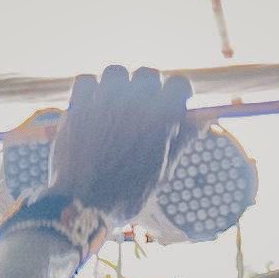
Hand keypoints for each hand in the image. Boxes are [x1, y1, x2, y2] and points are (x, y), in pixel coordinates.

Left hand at [44, 66, 190, 216]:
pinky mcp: (77, 105)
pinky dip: (91, 90)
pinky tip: (93, 107)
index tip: (172, 104)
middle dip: (149, 89)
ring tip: (115, 107)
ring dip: (119, 85)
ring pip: (116, 72)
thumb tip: (201, 119)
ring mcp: (103, 100)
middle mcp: (134, 101)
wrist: (82, 205)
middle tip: (142, 110)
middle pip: (148, 74)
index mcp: (161, 117)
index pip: (179, 83)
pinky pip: (86, 80)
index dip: (177, 94)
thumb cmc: (126, 194)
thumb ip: (181, 140)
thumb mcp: (162, 171)